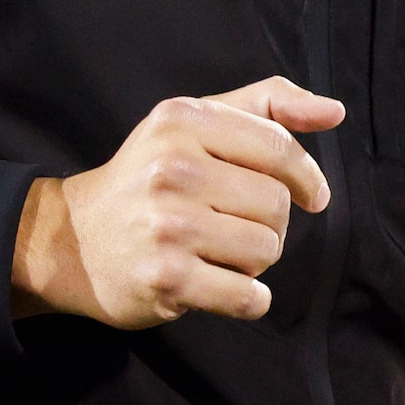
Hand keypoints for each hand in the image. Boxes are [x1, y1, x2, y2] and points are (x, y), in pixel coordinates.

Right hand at [11, 75, 345, 326]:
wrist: (70, 241)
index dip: (306, 177)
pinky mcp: (166, 278)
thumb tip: (334, 112)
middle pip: (275, 203)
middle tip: (233, 227)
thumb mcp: (196, 123)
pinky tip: (221, 286)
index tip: (312, 196)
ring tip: (218, 253)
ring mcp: (167, 225)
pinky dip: (248, 298)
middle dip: (269, 222)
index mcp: (183, 120)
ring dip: (254, 260)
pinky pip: (247, 295)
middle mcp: (172, 168)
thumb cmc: (149, 177)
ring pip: (266, 248)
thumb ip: (269, 106)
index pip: (279, 147)